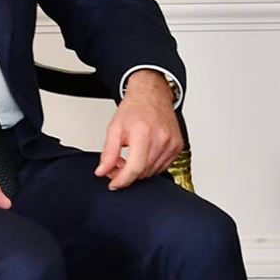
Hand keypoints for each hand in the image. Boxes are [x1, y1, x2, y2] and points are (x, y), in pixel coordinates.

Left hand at [95, 70, 183, 189]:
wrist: (152, 95)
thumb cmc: (135, 108)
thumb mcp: (114, 128)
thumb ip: (108, 153)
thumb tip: (103, 171)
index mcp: (143, 133)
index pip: (134, 168)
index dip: (122, 180)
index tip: (114, 184)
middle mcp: (161, 139)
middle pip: (143, 172)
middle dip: (127, 174)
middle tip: (117, 166)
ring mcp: (171, 143)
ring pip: (153, 172)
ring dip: (139, 171)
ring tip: (129, 158)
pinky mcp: (177, 146)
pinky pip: (162, 166)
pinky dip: (150, 166)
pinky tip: (143, 156)